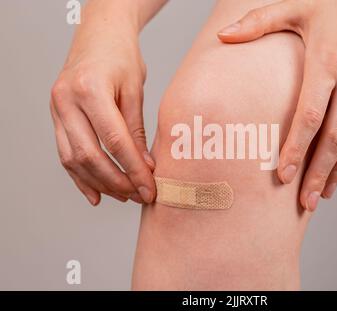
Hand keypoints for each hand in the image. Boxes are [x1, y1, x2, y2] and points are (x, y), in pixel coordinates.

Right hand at [50, 9, 155, 205]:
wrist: (99, 36)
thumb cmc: (121, 57)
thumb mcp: (135, 90)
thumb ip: (137, 130)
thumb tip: (145, 167)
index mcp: (90, 90)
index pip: (114, 141)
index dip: (133, 169)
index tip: (149, 188)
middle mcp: (66, 101)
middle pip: (90, 155)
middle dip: (117, 182)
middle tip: (139, 195)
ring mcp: (56, 110)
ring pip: (73, 159)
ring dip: (100, 182)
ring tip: (123, 195)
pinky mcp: (55, 117)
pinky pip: (65, 153)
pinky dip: (81, 177)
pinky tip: (97, 193)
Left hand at [218, 0, 336, 210]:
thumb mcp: (298, 4)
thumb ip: (259, 21)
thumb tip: (224, 36)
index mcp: (327, 62)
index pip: (309, 116)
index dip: (296, 149)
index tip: (284, 176)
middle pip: (335, 137)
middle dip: (319, 172)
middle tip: (305, 202)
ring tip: (323, 194)